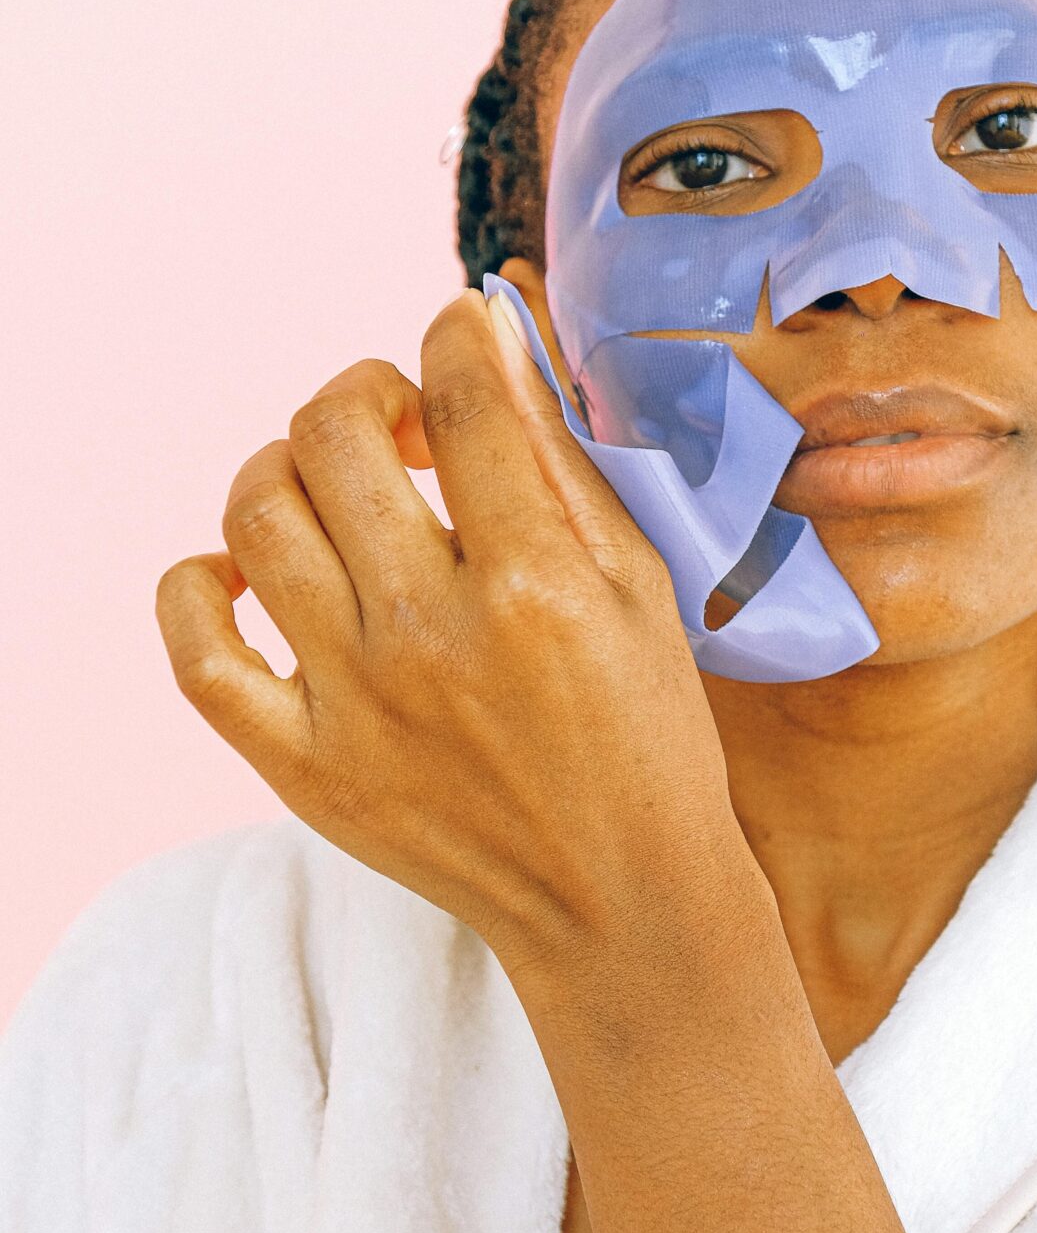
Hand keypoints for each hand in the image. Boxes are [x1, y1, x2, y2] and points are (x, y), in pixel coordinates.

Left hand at [157, 289, 742, 971]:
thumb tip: (493, 331)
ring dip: (288, 467)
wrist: (620, 902)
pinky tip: (246, 575)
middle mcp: (433, 637)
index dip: (453, 333)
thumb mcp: (638, 583)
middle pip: (333, 433)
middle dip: (364, 392)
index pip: (461, 398)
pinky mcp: (303, 767)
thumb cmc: (645, 735)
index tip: (456, 329)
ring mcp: (356, 705)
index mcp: (537, 585)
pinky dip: (198, 587)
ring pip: (256, 515)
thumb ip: (561, 456)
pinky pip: (196, 650)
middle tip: (400, 425)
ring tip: (335, 491)